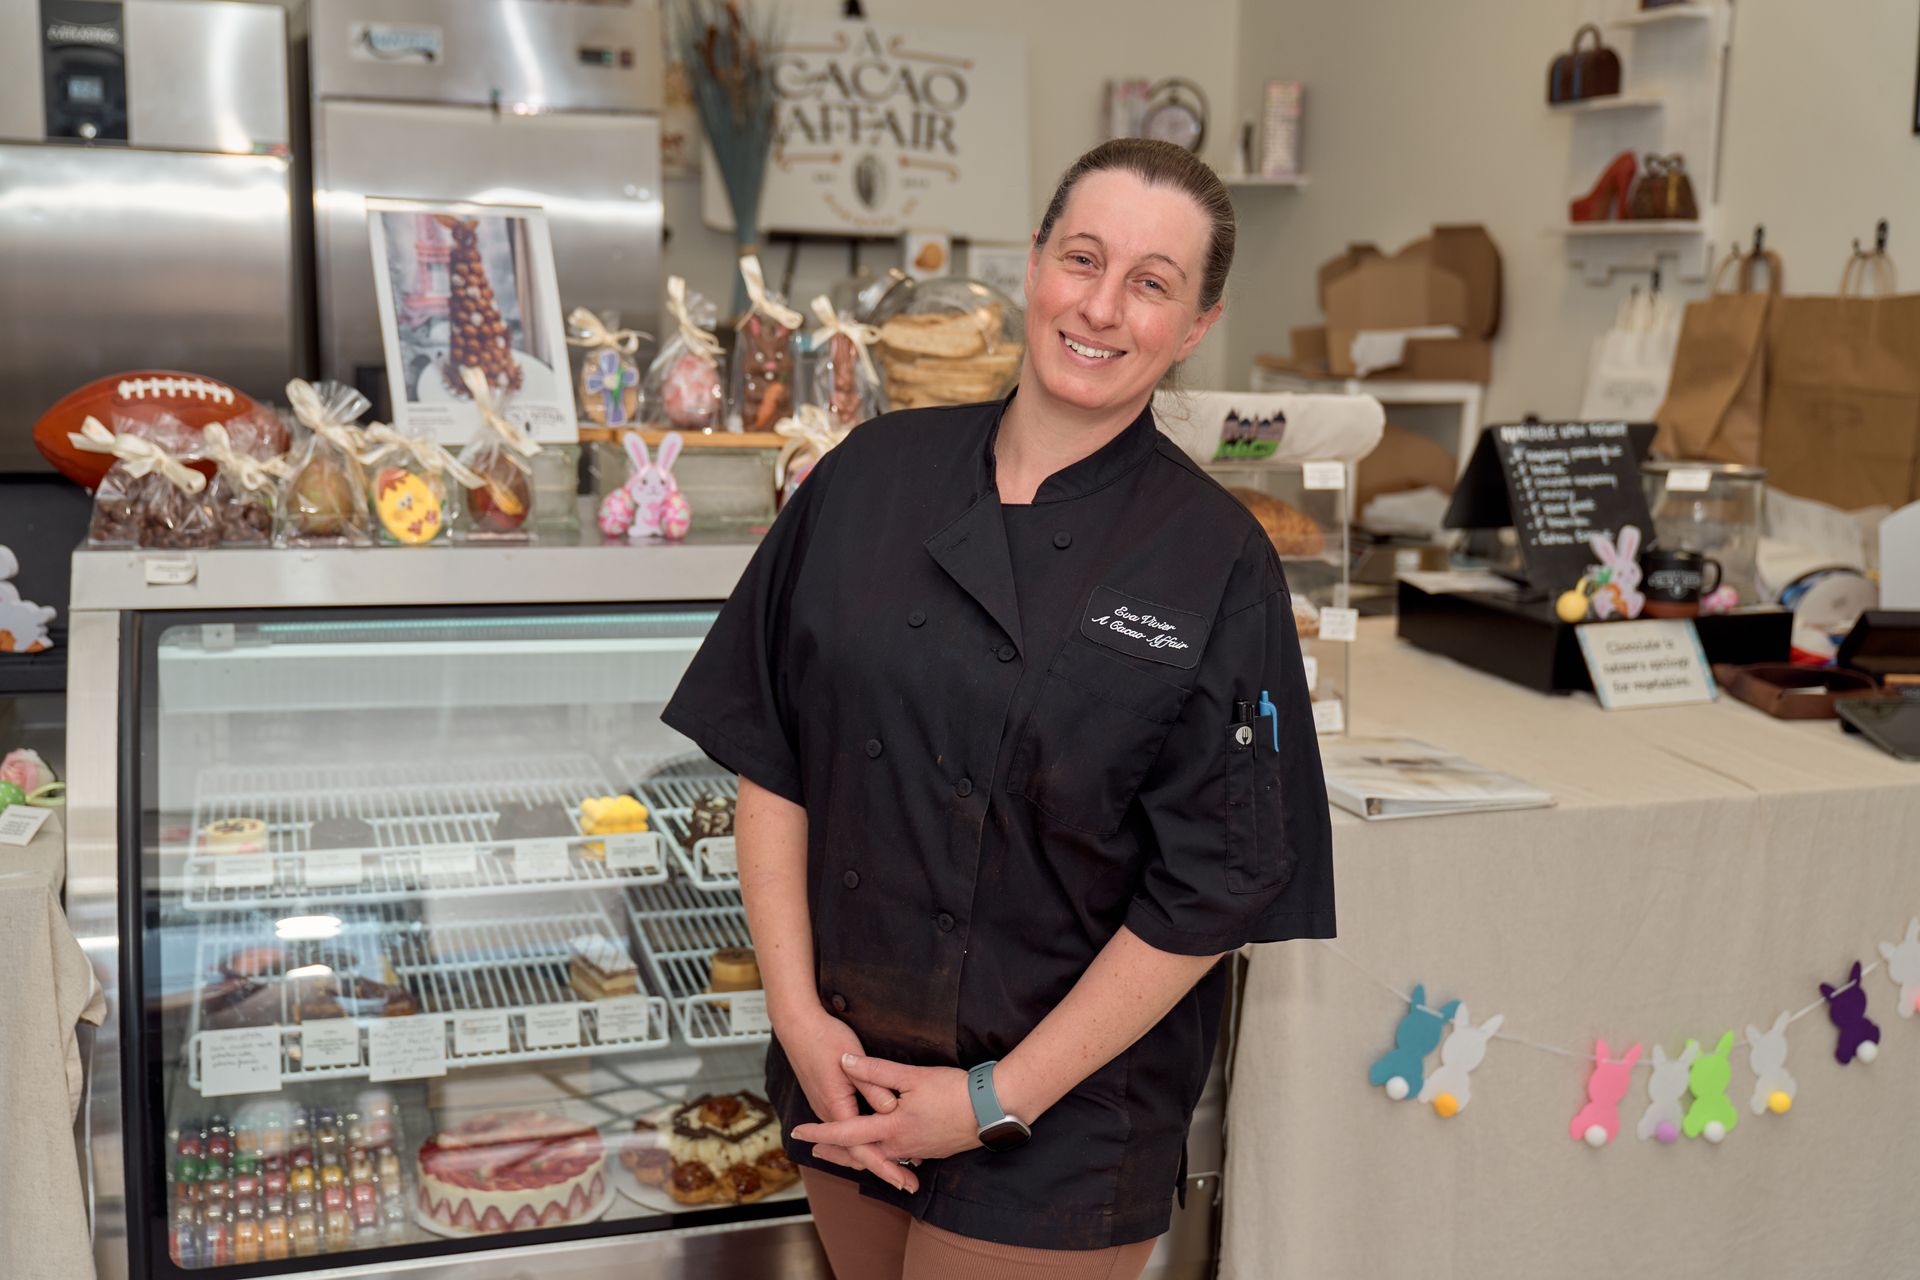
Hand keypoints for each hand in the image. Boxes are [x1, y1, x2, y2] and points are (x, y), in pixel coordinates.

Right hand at [776, 1004, 918, 1192]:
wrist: (797, 1026)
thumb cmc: (825, 1038)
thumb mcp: (852, 1059)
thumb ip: (873, 1086)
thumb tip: (892, 1110)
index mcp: (836, 1107)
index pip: (863, 1148)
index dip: (885, 1167)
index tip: (903, 1180)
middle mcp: (829, 1114)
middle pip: (857, 1153)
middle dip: (883, 1169)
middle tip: (908, 1184)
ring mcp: (827, 1108)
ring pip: (851, 1144)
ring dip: (873, 1157)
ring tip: (898, 1170)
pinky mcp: (829, 1101)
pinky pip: (847, 1131)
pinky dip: (863, 1143)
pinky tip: (876, 1143)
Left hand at [791, 1056, 981, 1162]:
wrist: (993, 1110)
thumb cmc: (954, 1091)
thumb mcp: (913, 1076)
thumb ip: (876, 1070)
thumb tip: (846, 1062)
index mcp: (891, 1128)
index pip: (846, 1133)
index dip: (820, 1132)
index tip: (798, 1133)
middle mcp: (901, 1146)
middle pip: (859, 1154)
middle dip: (835, 1153)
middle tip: (814, 1151)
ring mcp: (917, 1150)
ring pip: (880, 1157)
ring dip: (859, 1155)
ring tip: (845, 1153)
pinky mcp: (931, 1150)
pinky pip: (900, 1157)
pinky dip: (885, 1155)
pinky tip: (886, 1149)